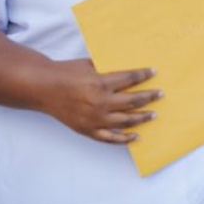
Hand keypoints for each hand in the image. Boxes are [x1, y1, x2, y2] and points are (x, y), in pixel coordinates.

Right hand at [39, 59, 160, 143]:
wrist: (43, 88)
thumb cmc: (66, 73)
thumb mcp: (89, 65)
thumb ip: (108, 70)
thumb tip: (129, 71)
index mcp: (100, 83)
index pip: (129, 79)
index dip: (143, 75)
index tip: (154, 72)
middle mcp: (99, 103)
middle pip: (133, 101)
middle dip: (149, 97)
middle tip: (160, 94)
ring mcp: (94, 119)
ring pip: (125, 121)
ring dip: (142, 118)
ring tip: (153, 114)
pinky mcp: (87, 130)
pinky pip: (110, 138)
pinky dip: (124, 139)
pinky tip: (136, 137)